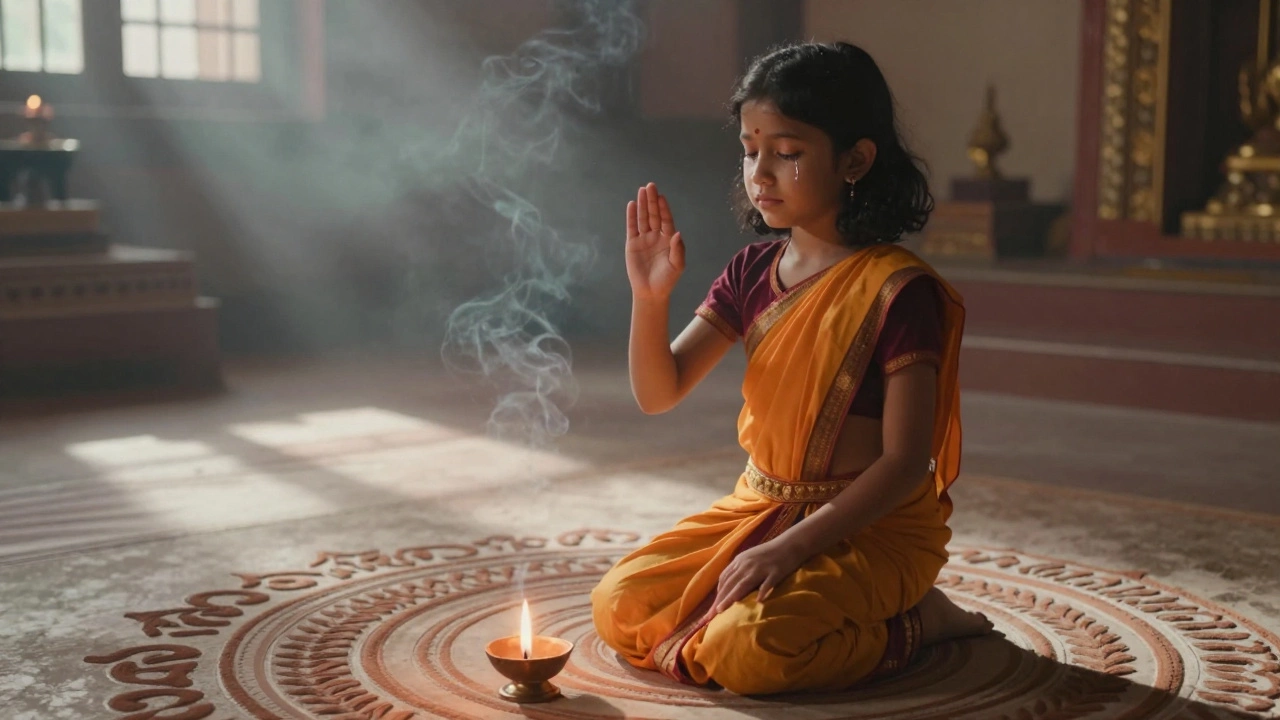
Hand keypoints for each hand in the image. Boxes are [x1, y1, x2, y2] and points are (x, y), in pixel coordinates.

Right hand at [625, 183, 684, 299]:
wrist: (651, 292)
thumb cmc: (667, 280)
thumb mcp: (677, 265)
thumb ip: (678, 249)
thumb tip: (677, 233)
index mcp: (668, 239)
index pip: (666, 220)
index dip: (664, 208)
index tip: (661, 196)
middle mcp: (656, 236)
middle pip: (654, 215)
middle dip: (652, 201)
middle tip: (651, 185)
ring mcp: (644, 239)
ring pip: (642, 218)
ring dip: (642, 204)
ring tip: (642, 190)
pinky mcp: (632, 244)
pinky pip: (632, 227)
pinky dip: (631, 216)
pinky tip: (632, 204)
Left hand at [711, 538, 806, 614]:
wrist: (790, 543)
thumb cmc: (770, 553)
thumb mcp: (750, 558)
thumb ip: (740, 570)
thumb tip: (729, 587)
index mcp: (740, 560)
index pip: (724, 579)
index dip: (717, 594)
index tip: (711, 608)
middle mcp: (747, 564)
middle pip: (730, 584)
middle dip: (718, 600)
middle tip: (710, 616)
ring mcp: (761, 567)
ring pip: (743, 584)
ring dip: (730, 597)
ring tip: (721, 610)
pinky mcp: (776, 571)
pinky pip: (768, 582)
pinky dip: (762, 591)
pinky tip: (758, 601)